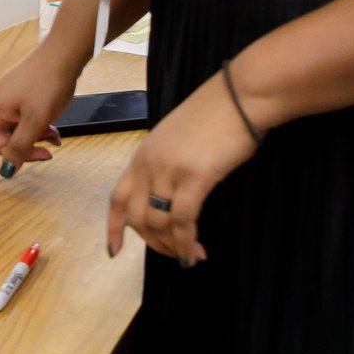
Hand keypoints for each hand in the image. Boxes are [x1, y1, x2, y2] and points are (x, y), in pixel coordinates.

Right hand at [0, 40, 79, 172]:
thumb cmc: (47, 85)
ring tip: (53, 136)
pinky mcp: (20, 97)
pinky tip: (52, 130)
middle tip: (47, 150)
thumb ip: (20, 146)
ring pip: (13, 131)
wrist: (62, 56)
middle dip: (20, 149)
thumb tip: (5, 170)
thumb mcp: (36, 120)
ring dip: (32, 139)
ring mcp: (8, 101)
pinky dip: (35, 129)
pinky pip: (21, 121)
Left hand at [106, 74, 256, 263]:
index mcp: (141, 156)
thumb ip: (165, 166)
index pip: (116, 198)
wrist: (240, 96)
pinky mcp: (194, 177)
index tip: (113, 251)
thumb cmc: (216, 117)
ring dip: (173, 246)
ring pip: (158, 222)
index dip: (113, 227)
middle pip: (135, 217)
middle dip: (152, 243)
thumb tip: (169, 198)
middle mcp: (148, 164)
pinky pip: (183, 220)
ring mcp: (168, 170)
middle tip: (173, 255)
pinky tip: (196, 251)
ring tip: (190, 257)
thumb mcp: (176, 140)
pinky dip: (187, 241)